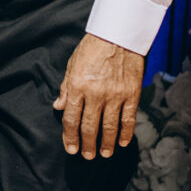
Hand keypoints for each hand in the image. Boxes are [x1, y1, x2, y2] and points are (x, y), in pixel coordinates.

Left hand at [53, 33, 143, 159]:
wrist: (118, 34)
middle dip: (87, 144)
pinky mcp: (132, 94)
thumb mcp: (72, 65)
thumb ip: (65, 88)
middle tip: (87, 156)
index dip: (69, 137)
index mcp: (77, 86)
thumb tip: (58, 106)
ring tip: (105, 153)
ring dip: (107, 143)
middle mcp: (95, 94)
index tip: (71, 148)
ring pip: (110, 127)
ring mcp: (115, 95)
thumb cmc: (92, 48)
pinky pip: (129, 118)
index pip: (71, 119)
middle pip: (89, 127)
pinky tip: (123, 142)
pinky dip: (126, 133)